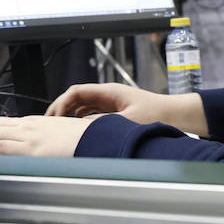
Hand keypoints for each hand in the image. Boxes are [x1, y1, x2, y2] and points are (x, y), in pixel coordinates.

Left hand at [0, 115, 94, 156]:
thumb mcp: (61, 135)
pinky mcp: (33, 149)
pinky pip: (1, 147)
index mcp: (34, 122)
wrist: (100, 139)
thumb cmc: (86, 139)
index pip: (0, 122)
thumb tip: (38, 153)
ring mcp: (29, 135)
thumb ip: (45, 141)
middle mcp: (28, 125)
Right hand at [45, 83, 207, 136]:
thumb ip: (103, 124)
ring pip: (82, 106)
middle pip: (76, 98)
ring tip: (59, 128)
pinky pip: (92, 113)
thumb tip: (82, 127)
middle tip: (49, 123)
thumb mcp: (127, 121)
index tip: (53, 116)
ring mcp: (111, 103)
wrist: (175, 114)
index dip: (61, 102)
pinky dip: (81, 120)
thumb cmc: (157, 114)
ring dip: (70, 115)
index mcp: (109, 92)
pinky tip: (77, 131)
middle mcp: (108, 95)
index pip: (76, 92)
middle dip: (61, 108)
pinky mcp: (115, 111)